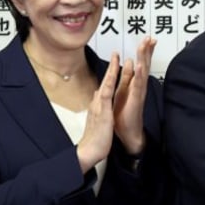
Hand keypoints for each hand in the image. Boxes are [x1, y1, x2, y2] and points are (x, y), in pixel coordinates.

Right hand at [77, 57, 118, 172]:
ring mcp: (99, 105)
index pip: (105, 86)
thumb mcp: (97, 120)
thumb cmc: (95, 139)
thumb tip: (97, 96)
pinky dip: (110, 83)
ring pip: (106, 83)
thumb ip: (97, 108)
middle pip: (105, 81)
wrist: (89, 151)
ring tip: (116, 57)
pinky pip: (107, 94)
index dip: (110, 74)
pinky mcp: (102, 111)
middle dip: (111, 66)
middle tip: (116, 52)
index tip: (114, 63)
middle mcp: (97, 102)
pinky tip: (113, 75)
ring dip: (111, 69)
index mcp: (98, 105)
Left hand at [112, 37, 154, 155]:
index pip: (140, 64)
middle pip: (144, 64)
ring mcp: (139, 92)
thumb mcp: (120, 94)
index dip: (143, 52)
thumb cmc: (123, 117)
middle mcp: (139, 87)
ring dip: (145, 57)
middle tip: (150, 37)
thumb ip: (122, 81)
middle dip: (146, 50)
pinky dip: (139, 74)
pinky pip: (138, 84)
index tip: (147, 40)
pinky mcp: (136, 99)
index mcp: (133, 85)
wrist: (127, 134)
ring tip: (147, 45)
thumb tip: (123, 69)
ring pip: (143, 71)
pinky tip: (140, 64)